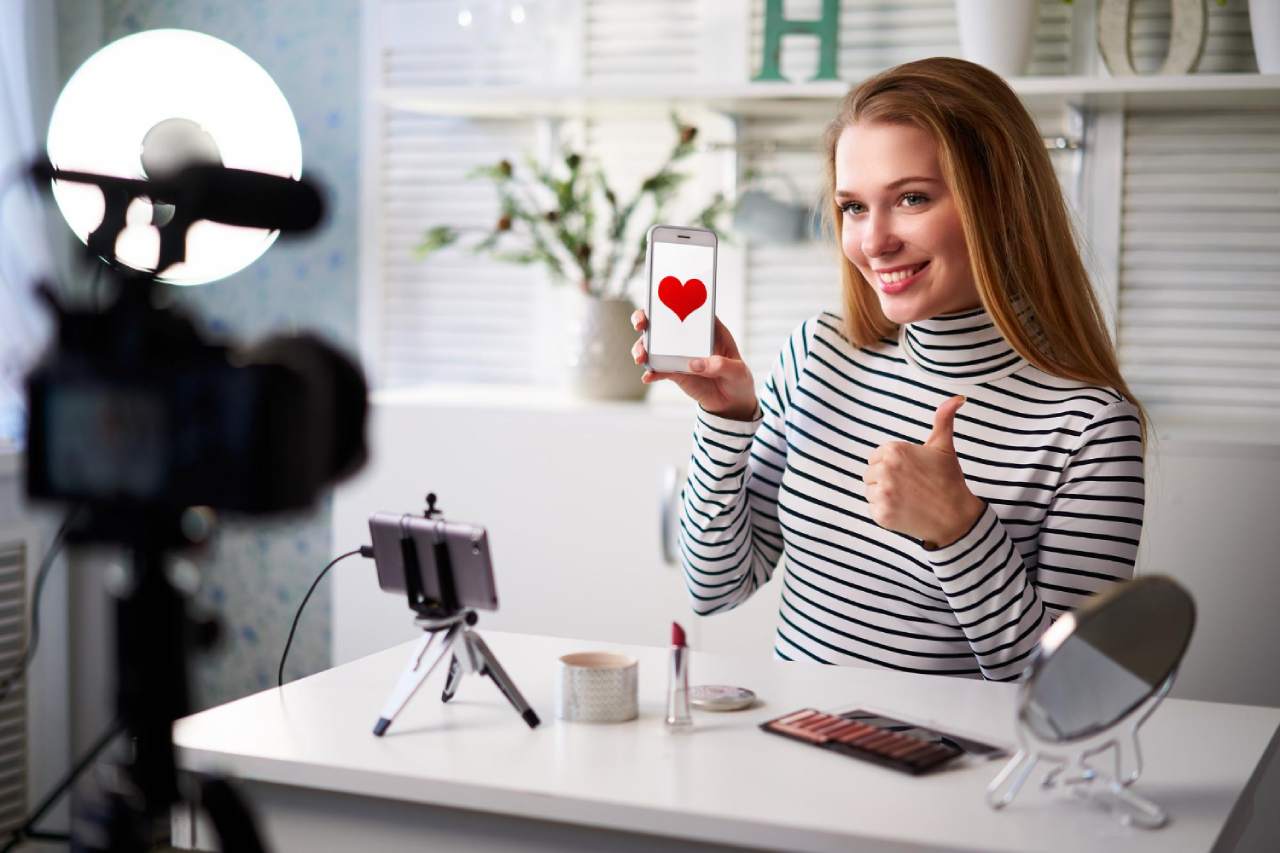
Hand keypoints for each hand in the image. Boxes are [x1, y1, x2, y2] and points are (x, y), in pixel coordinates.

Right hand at [630, 309, 758, 420]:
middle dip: (646, 319)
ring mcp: (679, 355)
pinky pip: (658, 370)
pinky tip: (647, 377)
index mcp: (708, 328)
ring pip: (654, 346)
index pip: (689, 307)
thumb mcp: (737, 371)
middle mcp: (690, 338)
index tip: (661, 300)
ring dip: (643, 348)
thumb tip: (694, 364)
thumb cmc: (738, 379)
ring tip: (641, 358)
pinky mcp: (674, 372)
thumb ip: (720, 365)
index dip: (673, 299)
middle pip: (662, 322)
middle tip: (640, 324)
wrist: (731, 403)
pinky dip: (651, 372)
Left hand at [863, 395, 984, 546]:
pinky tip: (904, 510)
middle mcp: (885, 470)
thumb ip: (944, 418)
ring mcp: (882, 493)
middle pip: (870, 474)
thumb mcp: (943, 446)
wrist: (955, 517)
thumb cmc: (948, 479)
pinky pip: (872, 508)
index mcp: (894, 450)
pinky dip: (885, 511)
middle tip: (910, 487)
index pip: (876, 458)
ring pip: (870, 491)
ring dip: (884, 496)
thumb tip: (958, 398)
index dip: (893, 466)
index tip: (910, 473)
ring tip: (907, 498)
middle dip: (886, 480)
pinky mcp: (881, 514)